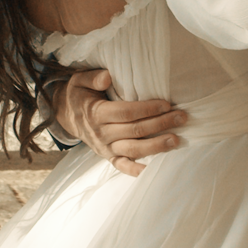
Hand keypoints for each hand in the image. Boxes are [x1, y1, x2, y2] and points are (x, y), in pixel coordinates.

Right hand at [53, 69, 187, 177]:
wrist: (67, 115)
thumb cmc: (79, 95)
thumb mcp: (79, 81)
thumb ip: (93, 77)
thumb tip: (107, 77)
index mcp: (96, 113)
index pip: (126, 112)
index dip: (147, 109)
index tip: (167, 104)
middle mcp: (101, 133)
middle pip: (135, 131)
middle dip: (160, 124)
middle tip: (181, 117)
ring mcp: (105, 148)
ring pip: (133, 150)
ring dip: (156, 146)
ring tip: (177, 140)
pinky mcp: (108, 157)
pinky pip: (123, 166)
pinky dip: (138, 171)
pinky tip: (155, 170)